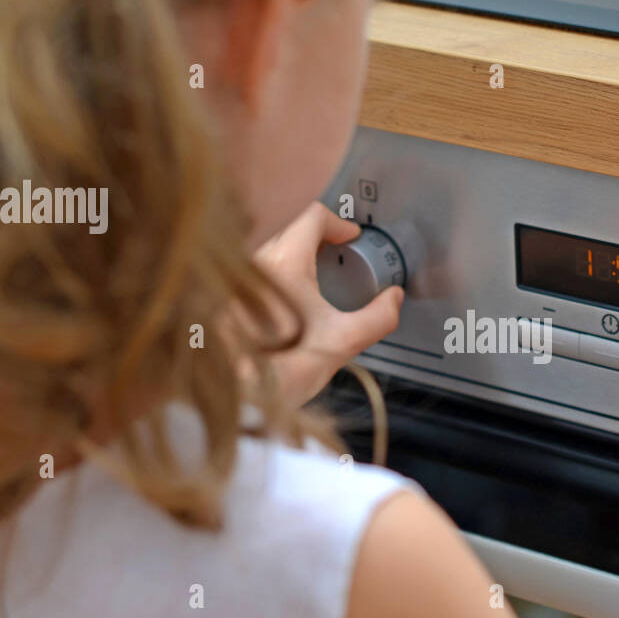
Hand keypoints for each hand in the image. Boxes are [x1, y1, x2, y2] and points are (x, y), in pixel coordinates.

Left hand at [253, 202, 403, 407]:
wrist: (235, 399)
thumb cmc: (279, 370)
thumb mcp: (341, 344)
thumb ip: (376, 318)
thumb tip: (393, 301)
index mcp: (283, 263)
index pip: (313, 218)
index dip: (339, 223)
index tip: (351, 237)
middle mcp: (254, 266)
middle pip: (291, 234)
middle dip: (319, 244)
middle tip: (342, 261)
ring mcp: (235, 284)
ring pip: (272, 257)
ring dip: (298, 264)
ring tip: (320, 289)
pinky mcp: (225, 304)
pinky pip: (258, 279)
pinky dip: (280, 283)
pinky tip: (293, 313)